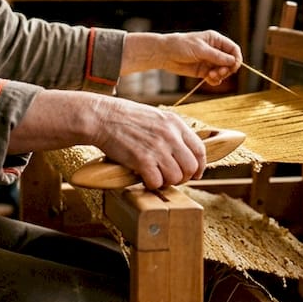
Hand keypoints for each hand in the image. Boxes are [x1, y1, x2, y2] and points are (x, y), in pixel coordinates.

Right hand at [90, 96, 206, 188]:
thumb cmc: (125, 118)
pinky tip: (143, 177)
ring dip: (166, 181)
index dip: (200, 166)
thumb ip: (171, 132)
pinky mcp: (142, 160)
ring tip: (155, 176)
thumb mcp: (156, 117)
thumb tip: (182, 152)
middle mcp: (170, 135)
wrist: (102, 117)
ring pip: (175, 177)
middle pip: (191, 167)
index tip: (195, 173)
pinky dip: (151, 184)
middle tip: (171, 178)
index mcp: (175, 123)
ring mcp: (157, 148)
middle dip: (183, 177)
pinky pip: (157, 182)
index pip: (199, 149)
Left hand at [122, 30, 241, 86]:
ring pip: (223, 71)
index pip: (233, 49)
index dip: (236, 58)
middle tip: (219, 73)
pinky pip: (214, 77)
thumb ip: (217, 56)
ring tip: (211, 76)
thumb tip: (233, 61)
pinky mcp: (203, 71)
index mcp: (215, 40)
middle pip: (230, 62)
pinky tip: (209, 80)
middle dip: (227, 69)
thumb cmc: (181, 46)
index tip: (233, 67)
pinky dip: (214, 80)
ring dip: (220, 75)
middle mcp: (214, 50)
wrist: (165, 54)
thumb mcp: (200, 50)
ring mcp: (209, 61)